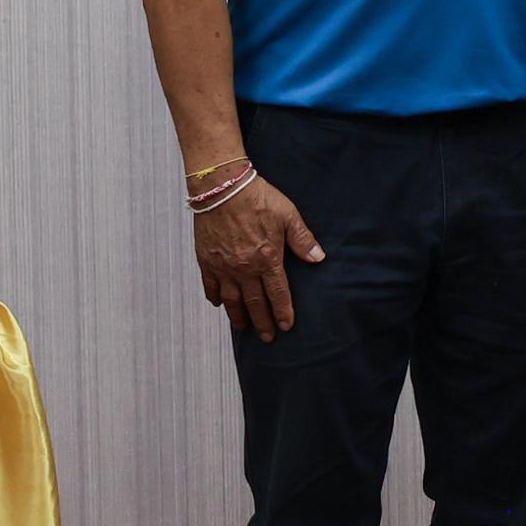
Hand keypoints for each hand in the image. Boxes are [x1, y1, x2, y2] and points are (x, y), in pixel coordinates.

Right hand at [198, 172, 327, 338]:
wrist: (222, 187)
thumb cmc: (257, 197)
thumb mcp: (288, 215)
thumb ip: (302, 239)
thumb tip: (318, 258)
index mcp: (268, 258)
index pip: (278, 293)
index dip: (283, 312)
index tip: (286, 326)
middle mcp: (245, 268)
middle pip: (255, 303)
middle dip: (262, 322)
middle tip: (267, 337)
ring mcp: (224, 266)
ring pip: (232, 300)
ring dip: (239, 316)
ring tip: (244, 328)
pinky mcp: (206, 260)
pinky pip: (210, 285)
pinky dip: (215, 297)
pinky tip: (219, 304)